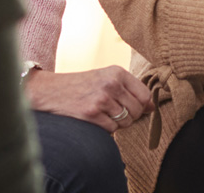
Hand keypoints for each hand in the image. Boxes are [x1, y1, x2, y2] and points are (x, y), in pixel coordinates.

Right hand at [25, 66, 153, 132]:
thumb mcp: (107, 78)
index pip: (145, 95)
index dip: (143, 106)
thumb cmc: (82, 85)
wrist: (51, 91)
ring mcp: (101, 99)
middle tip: (117, 114)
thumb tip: (152, 107)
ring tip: (105, 115)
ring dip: (118, 124)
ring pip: (125, 121)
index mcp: (118, 73)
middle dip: (130, 117)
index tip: (137, 109)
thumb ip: (130, 89)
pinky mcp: (91, 114)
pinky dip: (107, 129)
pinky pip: (111, 129)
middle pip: (137, 110)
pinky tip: (96, 120)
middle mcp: (112, 84)